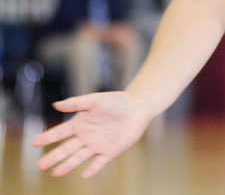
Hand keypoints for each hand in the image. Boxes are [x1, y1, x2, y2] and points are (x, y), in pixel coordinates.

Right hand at [33, 91, 153, 177]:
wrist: (138, 107)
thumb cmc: (117, 101)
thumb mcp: (96, 100)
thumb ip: (77, 103)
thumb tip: (56, 104)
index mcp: (79, 124)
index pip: (60, 132)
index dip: (48, 137)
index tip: (34, 143)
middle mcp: (85, 137)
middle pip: (66, 148)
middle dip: (54, 157)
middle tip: (40, 166)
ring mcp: (97, 145)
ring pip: (79, 157)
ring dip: (68, 165)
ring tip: (56, 173)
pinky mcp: (110, 151)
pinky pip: (99, 162)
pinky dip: (92, 169)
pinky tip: (84, 175)